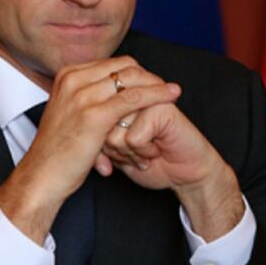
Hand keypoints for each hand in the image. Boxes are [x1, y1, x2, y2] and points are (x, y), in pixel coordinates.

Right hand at [0, 56, 178, 244]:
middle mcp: (73, 79)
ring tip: (174, 92)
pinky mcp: (94, 114)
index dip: (137, 72)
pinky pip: (133, 98)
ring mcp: (82, 95)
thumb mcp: (68, 113)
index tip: (153, 82)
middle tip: (167, 87)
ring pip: (131, 79)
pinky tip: (171, 98)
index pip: (113, 63)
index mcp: (67, 76)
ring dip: (156, 84)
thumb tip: (109, 90)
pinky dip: (156, 95)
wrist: (42, 176)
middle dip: (149, 75)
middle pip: (124, 66)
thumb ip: (86, 97)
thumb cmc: (57, 151)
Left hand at [102, 101, 245, 240]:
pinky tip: (156, 151)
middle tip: (133, 153)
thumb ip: (95, 132)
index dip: (100, 143)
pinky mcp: (161, 108)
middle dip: (113, 148)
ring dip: (128, 152)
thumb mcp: (112, 149)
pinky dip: (142, 152)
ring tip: (145, 152)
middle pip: (99, 124)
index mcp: (117, 96)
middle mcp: (130, 92)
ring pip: (113, 131)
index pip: (88, 117)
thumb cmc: (148, 161)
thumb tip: (80, 125)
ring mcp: (146, 97)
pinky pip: (133, 138)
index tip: (117, 153)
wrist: (185, 172)